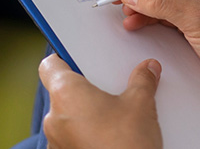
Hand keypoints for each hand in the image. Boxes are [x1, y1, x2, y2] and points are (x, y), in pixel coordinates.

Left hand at [38, 54, 161, 148]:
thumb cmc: (126, 144)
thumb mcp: (141, 105)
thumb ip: (142, 80)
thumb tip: (148, 69)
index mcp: (66, 93)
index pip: (50, 66)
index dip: (63, 59)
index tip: (77, 59)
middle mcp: (54, 117)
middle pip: (62, 92)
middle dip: (85, 90)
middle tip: (109, 89)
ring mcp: (56, 142)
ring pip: (67, 117)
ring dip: (85, 115)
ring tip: (113, 117)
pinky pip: (70, 138)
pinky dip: (84, 134)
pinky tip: (108, 137)